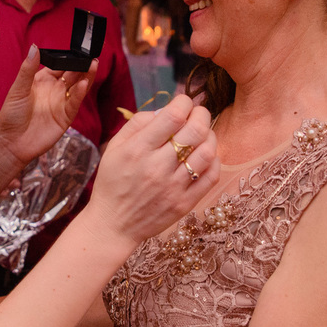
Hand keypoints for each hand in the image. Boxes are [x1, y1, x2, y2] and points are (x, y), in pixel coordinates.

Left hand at [0, 45, 95, 184]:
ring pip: (77, 87)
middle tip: (90, 55)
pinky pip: (74, 103)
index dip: (68, 57)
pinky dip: (80, 94)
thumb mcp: (18, 89)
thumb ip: (27, 69)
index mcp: (42, 80)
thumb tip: (34, 47)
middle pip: (72, 74)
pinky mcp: (65, 118)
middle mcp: (54, 90)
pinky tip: (84, 84)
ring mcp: (61, 103)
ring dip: (86, 76)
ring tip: (93, 64)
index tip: (78, 48)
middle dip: (81, 65)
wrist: (11, 143)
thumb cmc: (11, 116)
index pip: (60, 65)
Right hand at [82, 94, 218, 246]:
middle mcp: (157, 167)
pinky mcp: (184, 203)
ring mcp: (173, 187)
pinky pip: (211, 176)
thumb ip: (138, 123)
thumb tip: (166, 109)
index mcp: (137, 150)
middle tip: (198, 114)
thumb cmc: (113, 182)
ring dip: (210, 136)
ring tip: (202, 134)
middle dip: (201, 114)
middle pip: (195, 130)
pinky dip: (213, 160)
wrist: (113, 224)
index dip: (184, 102)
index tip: (183, 103)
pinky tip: (204, 156)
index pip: (173, 115)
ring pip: (207, 152)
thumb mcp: (114, 147)